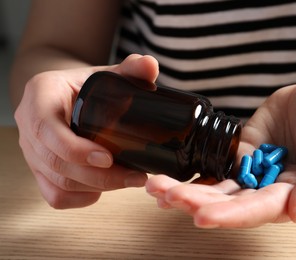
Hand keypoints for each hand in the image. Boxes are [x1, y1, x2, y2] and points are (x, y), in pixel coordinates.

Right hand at [15, 54, 158, 208]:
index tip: (108, 157)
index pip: (46, 128)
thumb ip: (130, 69)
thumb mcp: (105, 73)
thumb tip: (152, 65)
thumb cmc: (85, 85)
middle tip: (135, 176)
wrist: (65, 96)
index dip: (75, 148)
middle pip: (55, 163)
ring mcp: (32, 152)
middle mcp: (29, 126)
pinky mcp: (40, 171)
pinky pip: (55, 196)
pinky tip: (104, 188)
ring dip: (96, 187)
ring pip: (58, 183)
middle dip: (98, 176)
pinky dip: (82, 198)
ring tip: (128, 180)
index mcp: (40, 96)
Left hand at [145, 73, 295, 227]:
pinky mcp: (240, 154)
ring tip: (157, 188)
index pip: (261, 209)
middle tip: (166, 197)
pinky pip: (214, 167)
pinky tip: (167, 179)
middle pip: (231, 203)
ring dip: (187, 190)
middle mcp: (271, 189)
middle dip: (198, 203)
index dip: (232, 214)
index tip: (201, 215)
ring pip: (218, 188)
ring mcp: (254, 172)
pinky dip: (192, 175)